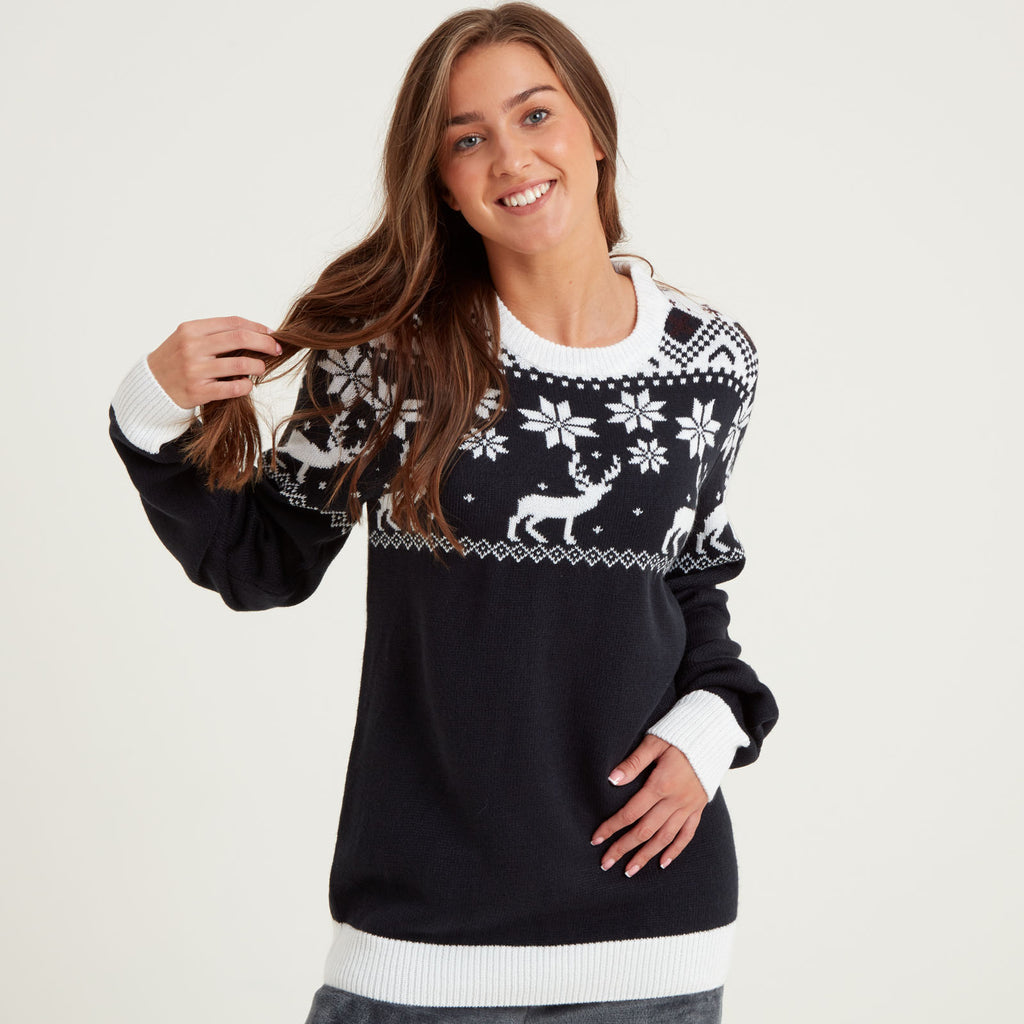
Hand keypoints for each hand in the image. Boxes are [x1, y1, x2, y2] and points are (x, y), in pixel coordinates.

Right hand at [146, 316, 281, 408]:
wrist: (150, 386)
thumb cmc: (175, 360)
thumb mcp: (188, 338)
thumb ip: (215, 333)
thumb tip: (254, 333)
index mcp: (191, 329)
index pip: (233, 323)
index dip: (257, 327)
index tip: (271, 334)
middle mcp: (192, 347)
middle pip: (240, 339)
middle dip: (265, 343)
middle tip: (276, 349)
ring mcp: (195, 370)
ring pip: (241, 364)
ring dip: (259, 366)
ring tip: (261, 368)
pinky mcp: (199, 391)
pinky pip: (233, 387)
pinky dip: (246, 385)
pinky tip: (246, 384)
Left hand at [590, 734, 707, 876]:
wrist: (713, 736)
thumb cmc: (679, 736)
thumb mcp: (654, 742)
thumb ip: (633, 762)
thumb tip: (612, 779)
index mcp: (660, 785)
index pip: (630, 812)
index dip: (612, 827)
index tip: (596, 839)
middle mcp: (675, 801)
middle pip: (645, 831)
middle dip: (624, 848)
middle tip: (606, 863)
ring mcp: (688, 807)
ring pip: (664, 838)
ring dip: (646, 856)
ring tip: (629, 870)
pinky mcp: (698, 808)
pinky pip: (687, 835)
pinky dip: (675, 850)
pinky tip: (663, 863)